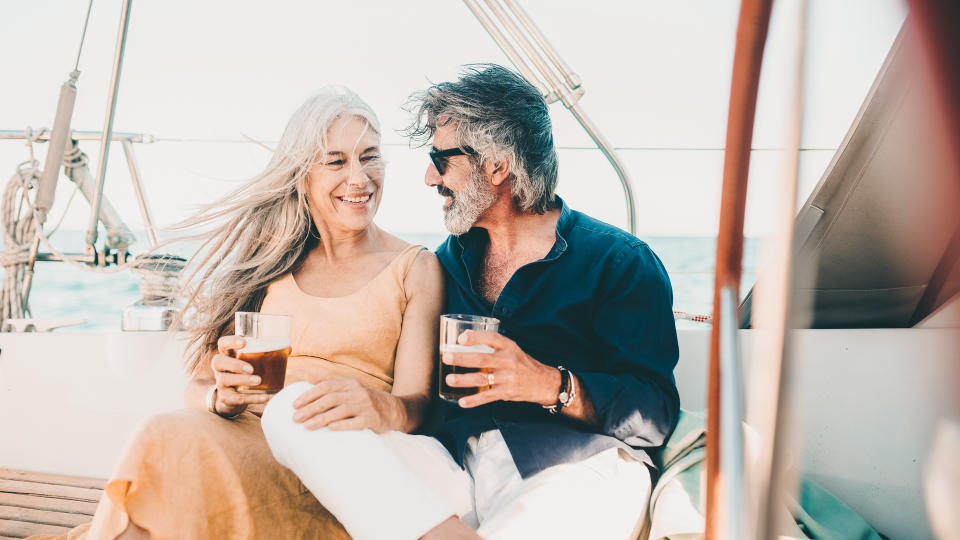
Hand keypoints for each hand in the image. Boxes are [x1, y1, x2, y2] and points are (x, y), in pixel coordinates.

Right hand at [210, 335, 271, 415]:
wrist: (232, 399)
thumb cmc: (244, 373)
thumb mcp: (251, 362)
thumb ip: (268, 354)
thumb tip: (288, 348)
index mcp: (227, 355)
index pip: (223, 343)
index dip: (231, 341)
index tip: (244, 342)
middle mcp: (221, 368)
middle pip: (218, 361)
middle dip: (234, 364)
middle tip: (251, 368)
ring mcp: (221, 383)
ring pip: (225, 380)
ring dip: (243, 380)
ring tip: (258, 380)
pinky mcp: (226, 398)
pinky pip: (237, 398)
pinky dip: (252, 398)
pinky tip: (265, 398)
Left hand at [291, 374, 395, 432]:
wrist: (392, 409)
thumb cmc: (363, 400)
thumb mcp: (349, 386)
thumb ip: (329, 381)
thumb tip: (306, 376)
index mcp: (349, 383)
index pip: (326, 385)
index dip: (309, 394)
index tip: (295, 404)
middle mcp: (357, 392)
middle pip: (331, 398)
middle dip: (311, 408)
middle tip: (295, 418)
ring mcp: (366, 406)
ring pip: (341, 410)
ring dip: (322, 418)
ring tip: (307, 426)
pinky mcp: (372, 419)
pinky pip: (356, 422)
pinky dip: (343, 425)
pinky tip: (331, 429)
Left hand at [442, 331, 560, 408]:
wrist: (545, 383)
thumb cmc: (523, 364)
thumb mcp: (513, 350)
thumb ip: (494, 347)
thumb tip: (464, 341)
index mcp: (509, 347)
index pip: (492, 338)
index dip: (476, 337)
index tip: (460, 339)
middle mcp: (509, 361)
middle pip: (482, 358)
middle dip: (462, 358)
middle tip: (446, 357)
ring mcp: (508, 378)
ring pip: (482, 378)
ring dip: (464, 380)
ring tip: (449, 380)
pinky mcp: (508, 393)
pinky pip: (488, 397)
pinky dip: (474, 400)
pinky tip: (462, 401)